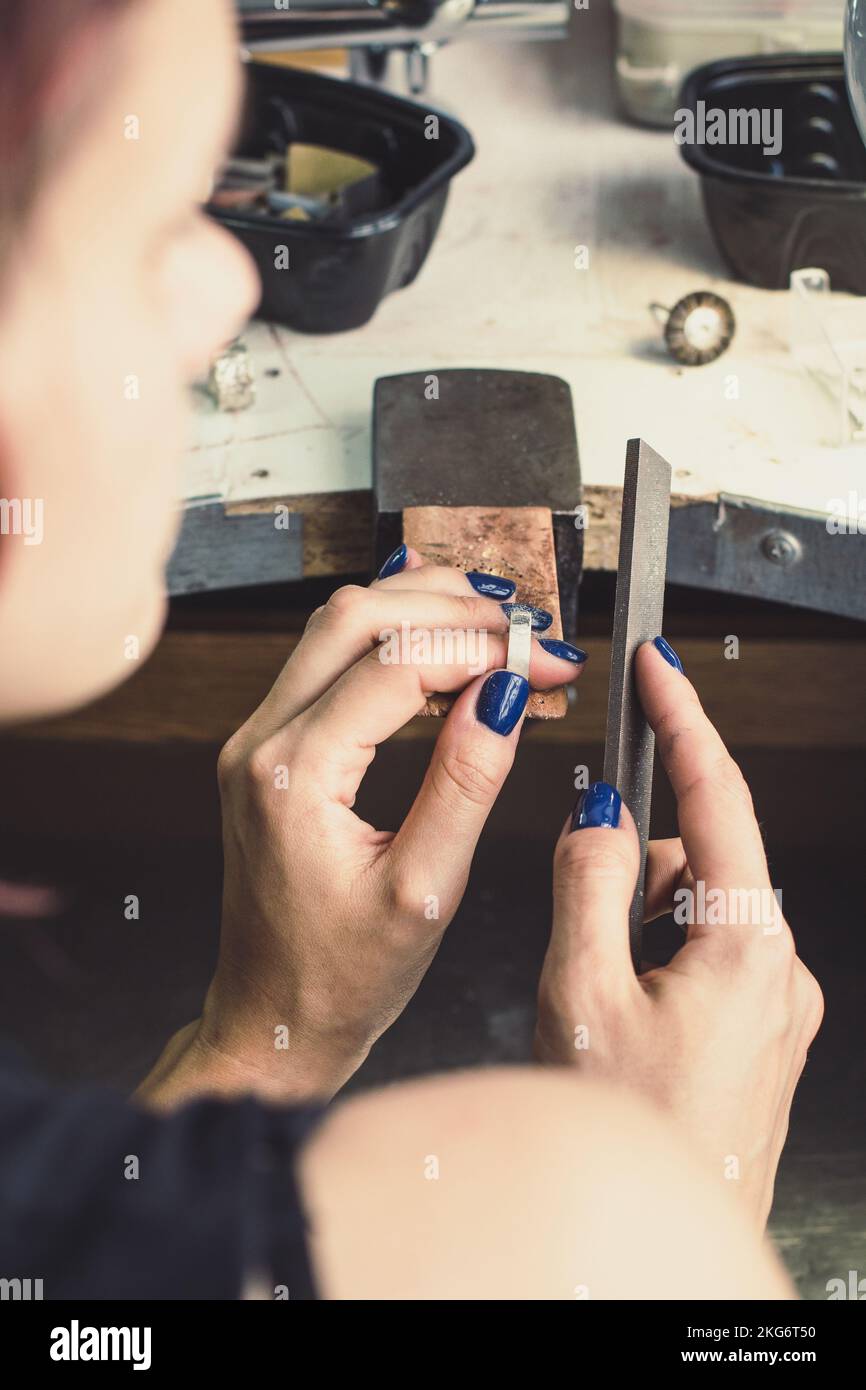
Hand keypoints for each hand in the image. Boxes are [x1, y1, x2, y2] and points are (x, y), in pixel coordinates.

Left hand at [141, 552, 585, 1106]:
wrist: (272, 1017)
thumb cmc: (340, 976)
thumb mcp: (425, 889)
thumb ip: (466, 782)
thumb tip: (506, 694)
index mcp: (293, 777)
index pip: (398, 665)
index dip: (487, 649)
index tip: (553, 662)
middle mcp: (260, 743)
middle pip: (357, 617)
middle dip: (453, 607)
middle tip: (531, 628)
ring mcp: (258, 740)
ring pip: (336, 627)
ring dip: (420, 609)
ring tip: (499, 622)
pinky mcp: (270, 748)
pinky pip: (323, 660)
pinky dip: (387, 634)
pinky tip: (430, 619)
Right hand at [534, 638, 822, 1227]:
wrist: (661, 1234)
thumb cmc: (626, 1132)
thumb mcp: (580, 993)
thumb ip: (586, 884)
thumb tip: (596, 814)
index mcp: (747, 947)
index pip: (719, 799)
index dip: (685, 720)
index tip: (660, 665)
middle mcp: (777, 971)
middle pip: (703, 859)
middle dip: (637, 861)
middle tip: (578, 908)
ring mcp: (774, 1006)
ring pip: (699, 911)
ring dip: (640, 918)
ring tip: (594, 988)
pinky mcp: (758, 1033)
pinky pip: (707, 956)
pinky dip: (657, 953)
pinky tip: (620, 1009)